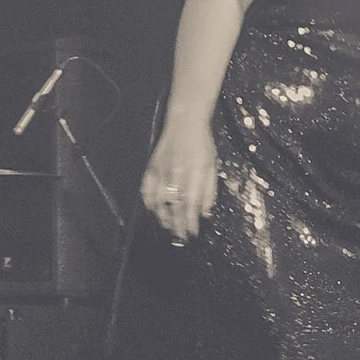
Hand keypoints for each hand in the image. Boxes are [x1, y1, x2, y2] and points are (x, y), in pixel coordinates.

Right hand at [140, 122, 217, 242]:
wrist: (184, 122)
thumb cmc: (203, 144)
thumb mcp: (212, 166)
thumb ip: (209, 190)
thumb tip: (206, 212)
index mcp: (193, 175)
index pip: (190, 205)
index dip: (190, 222)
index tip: (192, 234)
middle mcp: (176, 175)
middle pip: (174, 207)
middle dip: (177, 225)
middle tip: (180, 237)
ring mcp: (161, 172)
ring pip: (159, 201)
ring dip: (163, 216)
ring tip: (168, 226)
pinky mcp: (152, 167)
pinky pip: (146, 189)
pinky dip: (148, 201)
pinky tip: (153, 209)